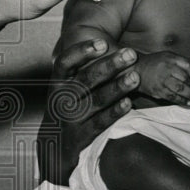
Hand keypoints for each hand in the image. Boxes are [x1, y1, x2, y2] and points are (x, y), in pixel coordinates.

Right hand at [37, 39, 138, 184]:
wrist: (54, 146)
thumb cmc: (66, 108)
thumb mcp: (64, 88)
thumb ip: (79, 70)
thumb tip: (107, 45)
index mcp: (57, 83)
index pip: (65, 63)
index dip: (82, 52)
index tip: (102, 42)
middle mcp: (62, 99)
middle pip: (86, 79)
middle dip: (109, 65)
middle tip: (130, 54)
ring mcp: (71, 118)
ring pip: (96, 100)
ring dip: (117, 87)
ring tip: (136, 77)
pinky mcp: (82, 136)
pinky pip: (100, 123)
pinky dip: (114, 113)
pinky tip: (128, 103)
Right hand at [134, 51, 189, 106]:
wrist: (136, 70)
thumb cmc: (155, 63)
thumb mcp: (169, 58)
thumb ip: (184, 63)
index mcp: (170, 58)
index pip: (188, 65)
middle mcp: (166, 68)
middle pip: (184, 79)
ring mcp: (161, 79)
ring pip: (179, 89)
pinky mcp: (157, 89)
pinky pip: (171, 97)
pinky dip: (181, 101)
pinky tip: (187, 103)